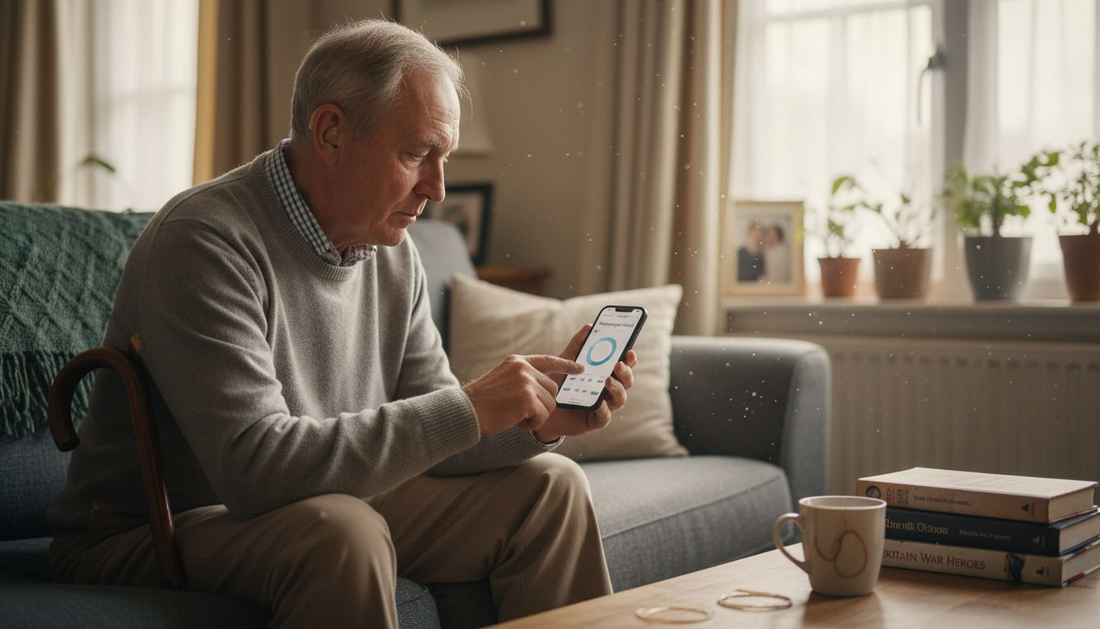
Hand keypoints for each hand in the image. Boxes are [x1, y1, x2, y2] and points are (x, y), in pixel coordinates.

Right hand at [461, 354, 583, 434]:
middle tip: (524, 413)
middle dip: (543, 405)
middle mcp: (523, 368)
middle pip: (552, 389)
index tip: (580, 369)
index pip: (548, 360)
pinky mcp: (527, 398)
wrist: (466, 411)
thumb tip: (545, 386)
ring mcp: (526, 382)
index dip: (566, 365)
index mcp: (518, 361)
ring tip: (517, 417)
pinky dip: (533, 424)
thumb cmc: (483, 402)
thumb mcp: (503, 379)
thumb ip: (522, 377)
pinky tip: (518, 423)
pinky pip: (543, 415)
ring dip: (537, 416)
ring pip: (550, 403)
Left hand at [533, 324, 637, 441]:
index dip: (630, 359)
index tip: (629, 351)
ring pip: (620, 399)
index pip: (624, 365)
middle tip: (618, 365)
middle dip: (626, 373)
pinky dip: (604, 410)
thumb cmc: (558, 381)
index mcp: (605, 373)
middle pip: (626, 382)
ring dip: (617, 389)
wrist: (542, 404)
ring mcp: (603, 405)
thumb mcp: (566, 360)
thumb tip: (589, 326)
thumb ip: (578, 344)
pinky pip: (605, 417)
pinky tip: (599, 403)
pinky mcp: (594, 420)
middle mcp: (608, 389)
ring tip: (607, 380)